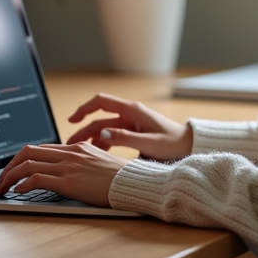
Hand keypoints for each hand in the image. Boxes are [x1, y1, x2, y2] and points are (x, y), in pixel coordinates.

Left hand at [0, 142, 128, 207]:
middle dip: (7, 167)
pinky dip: (22, 184)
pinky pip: (37, 178)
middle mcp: (69, 153)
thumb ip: (81, 164)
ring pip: (27, 164)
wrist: (134, 183)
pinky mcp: (68, 181)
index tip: (12, 172)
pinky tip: (18, 192)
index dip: (20, 160)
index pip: (39, 148)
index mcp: (76, 148)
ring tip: (1, 190)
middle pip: (27, 152)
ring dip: (8, 177)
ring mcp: (68, 166)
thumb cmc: (120, 179)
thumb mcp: (98, 164)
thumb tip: (65, 173)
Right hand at [65, 93, 193, 160]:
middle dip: (83, 130)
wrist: (189, 146)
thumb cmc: (173, 143)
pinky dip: (102, 144)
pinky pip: (112, 137)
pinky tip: (95, 155)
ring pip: (104, 130)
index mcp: (132, 111)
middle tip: (69, 144)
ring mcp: (130, 124)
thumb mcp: (148, 143)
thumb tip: (101, 135)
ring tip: (78, 152)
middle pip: (99, 119)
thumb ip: (124, 138)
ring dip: (91, 139)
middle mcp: (129, 115)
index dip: (84, 109)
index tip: (72, 120)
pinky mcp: (133, 134)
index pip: (101, 102)